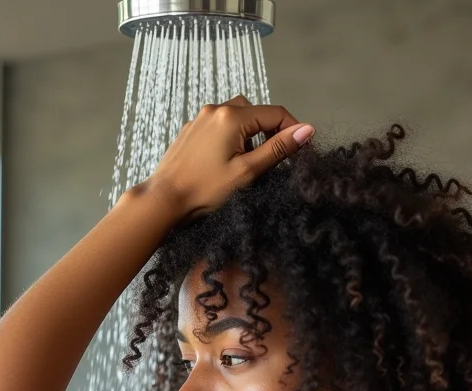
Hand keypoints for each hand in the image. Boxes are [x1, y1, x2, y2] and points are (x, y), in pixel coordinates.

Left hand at [144, 95, 313, 223]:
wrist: (164, 199)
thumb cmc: (205, 190)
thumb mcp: (247, 171)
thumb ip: (278, 149)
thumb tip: (307, 130)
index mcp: (231, 117)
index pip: (275, 113)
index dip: (293, 130)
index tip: (302, 151)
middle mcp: (215, 109)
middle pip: (256, 112)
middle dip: (270, 133)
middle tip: (272, 161)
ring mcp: (200, 118)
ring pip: (237, 117)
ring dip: (250, 136)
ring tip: (247, 164)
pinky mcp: (191, 130)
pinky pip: (220, 126)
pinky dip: (232, 138)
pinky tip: (227, 162)